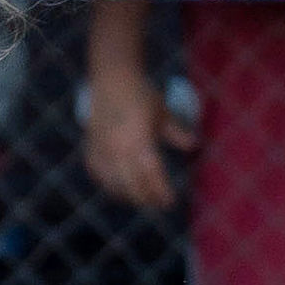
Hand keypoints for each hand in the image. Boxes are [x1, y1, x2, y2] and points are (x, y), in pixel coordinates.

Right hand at [81, 69, 191, 212]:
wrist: (111, 80)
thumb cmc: (141, 95)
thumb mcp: (163, 113)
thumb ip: (177, 132)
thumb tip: (193, 147)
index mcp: (138, 140)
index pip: (151, 174)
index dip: (161, 191)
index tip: (169, 201)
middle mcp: (118, 149)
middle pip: (132, 185)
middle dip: (147, 198)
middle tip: (158, 204)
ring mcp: (102, 150)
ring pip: (113, 184)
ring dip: (128, 196)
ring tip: (141, 199)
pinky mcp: (91, 148)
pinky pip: (99, 175)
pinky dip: (109, 185)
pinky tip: (118, 189)